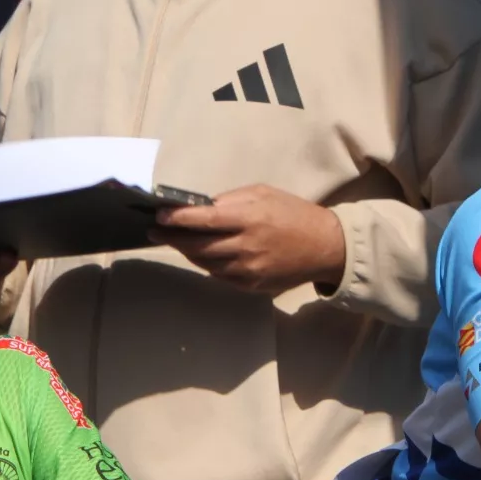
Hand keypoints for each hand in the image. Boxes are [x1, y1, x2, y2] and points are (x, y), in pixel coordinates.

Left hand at [148, 184, 345, 295]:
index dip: (178, 219)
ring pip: (205, 263)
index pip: (204, 220)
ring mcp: (247, 270)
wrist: (325, 247)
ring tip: (175, 240)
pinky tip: (202, 254)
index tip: (158, 216)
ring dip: (187, 252)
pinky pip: (219, 275)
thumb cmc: (292, 213)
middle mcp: (246, 247)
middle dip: (173, 238)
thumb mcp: (263, 193)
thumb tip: (200, 207)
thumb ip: (231, 200)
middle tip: (155, 231)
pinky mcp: (251, 285)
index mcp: (250, 218)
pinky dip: (207, 264)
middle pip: (198, 246)